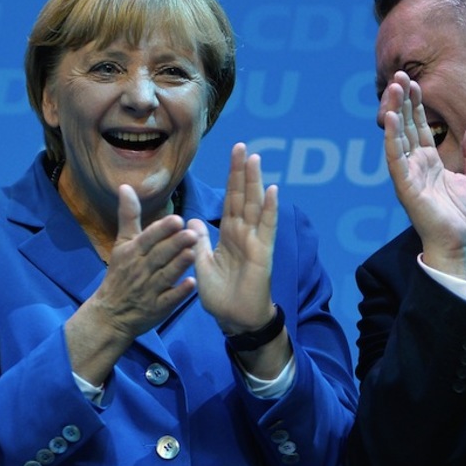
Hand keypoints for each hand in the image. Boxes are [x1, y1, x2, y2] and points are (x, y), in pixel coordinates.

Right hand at [67, 184, 198, 383]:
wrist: (111, 314)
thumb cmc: (121, 273)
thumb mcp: (122, 244)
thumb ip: (128, 216)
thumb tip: (125, 186)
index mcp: (132, 253)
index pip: (147, 239)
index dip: (161, 230)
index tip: (177, 219)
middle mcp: (140, 270)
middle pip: (159, 256)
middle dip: (174, 244)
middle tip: (192, 233)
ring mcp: (149, 290)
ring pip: (166, 276)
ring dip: (179, 265)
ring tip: (194, 253)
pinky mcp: (157, 308)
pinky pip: (169, 300)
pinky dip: (179, 293)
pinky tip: (192, 283)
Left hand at [189, 143, 277, 334]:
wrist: (235, 319)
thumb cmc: (221, 295)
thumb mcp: (202, 264)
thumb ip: (200, 241)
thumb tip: (193, 221)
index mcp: (229, 235)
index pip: (230, 200)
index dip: (231, 178)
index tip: (232, 156)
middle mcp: (244, 234)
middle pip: (243, 197)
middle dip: (241, 172)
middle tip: (240, 146)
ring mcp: (255, 241)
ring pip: (255, 206)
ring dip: (255, 183)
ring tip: (254, 159)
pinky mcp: (263, 253)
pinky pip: (267, 228)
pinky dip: (270, 209)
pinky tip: (273, 191)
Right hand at [381, 71, 465, 277]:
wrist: (463, 245)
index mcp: (431, 163)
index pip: (420, 128)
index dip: (416, 105)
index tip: (414, 82)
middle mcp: (416, 166)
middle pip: (406, 127)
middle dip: (402, 101)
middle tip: (398, 75)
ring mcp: (408, 175)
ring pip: (397, 137)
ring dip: (394, 111)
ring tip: (392, 88)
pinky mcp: (405, 186)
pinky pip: (395, 158)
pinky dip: (391, 137)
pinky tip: (390, 118)